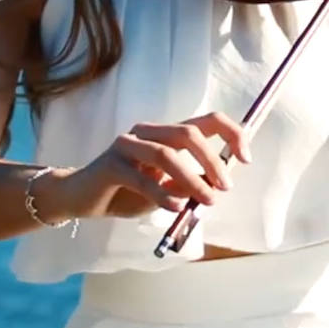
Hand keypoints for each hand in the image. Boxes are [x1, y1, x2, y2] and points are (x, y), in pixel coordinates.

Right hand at [57, 111, 251, 218]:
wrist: (82, 199)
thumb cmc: (128, 192)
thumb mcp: (166, 191)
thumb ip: (189, 184)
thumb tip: (218, 184)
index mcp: (166, 133)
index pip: (207, 120)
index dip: (232, 134)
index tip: (246, 158)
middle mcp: (148, 132)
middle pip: (188, 133)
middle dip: (212, 159)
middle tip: (225, 187)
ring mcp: (128, 145)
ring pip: (166, 154)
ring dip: (192, 179)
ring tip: (207, 200)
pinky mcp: (111, 163)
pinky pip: (141, 177)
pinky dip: (162, 193)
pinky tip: (175, 207)